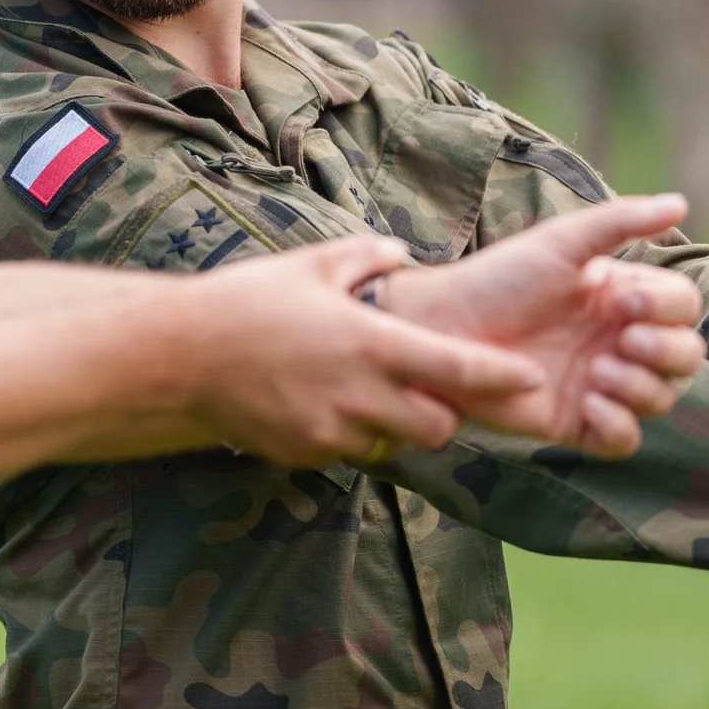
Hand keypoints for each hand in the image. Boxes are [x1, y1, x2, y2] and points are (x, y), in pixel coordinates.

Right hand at [192, 235, 550, 469]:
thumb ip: (367, 257)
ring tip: (365, 393)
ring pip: (393, 441)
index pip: (459, 369)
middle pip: (438, 425)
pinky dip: (347, 433)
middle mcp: (359, 393)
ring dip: (394, 424)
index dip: (502, 377)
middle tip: (424, 388)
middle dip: (442, 412)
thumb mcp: (311, 263)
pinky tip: (317, 404)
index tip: (530, 378)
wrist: (177, 355)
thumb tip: (401, 255)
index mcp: (371, 343)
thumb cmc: (246, 301)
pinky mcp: (304, 453)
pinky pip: (346, 450)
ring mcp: (331, 429)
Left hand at [375, 195, 707, 459]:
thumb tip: (681, 203)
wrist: (442, 327)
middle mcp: (618, 342)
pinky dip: (618, 426)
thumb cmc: (498, 279)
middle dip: (667, 351)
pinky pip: (623, 440)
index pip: (683, 308)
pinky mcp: (574, 422)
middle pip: (685, 357)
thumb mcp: (559, 243)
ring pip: (659, 398)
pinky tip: (587, 402)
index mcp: (622, 299)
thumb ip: (619, 222)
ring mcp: (599, 384)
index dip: (668, 309)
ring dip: (641, 386)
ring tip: (596, 371)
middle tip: (622, 339)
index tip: (623, 304)